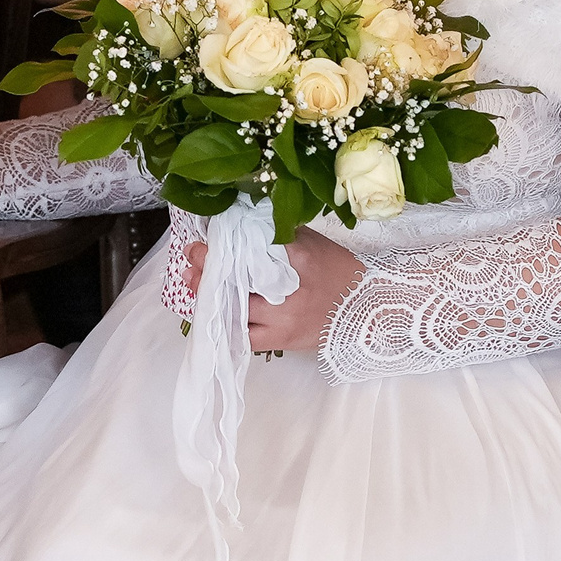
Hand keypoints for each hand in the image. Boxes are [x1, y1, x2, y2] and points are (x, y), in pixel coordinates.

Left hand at [183, 227, 365, 354]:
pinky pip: (243, 337)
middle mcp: (286, 289)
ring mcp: (282, 318)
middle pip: (235, 277)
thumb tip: (243, 221)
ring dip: (209, 296)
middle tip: (192, 256)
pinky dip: (226, 325)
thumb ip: (279, 233)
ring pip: (233, 309)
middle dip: (208, 267)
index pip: (250, 246)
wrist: (368, 311)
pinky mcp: (281, 340)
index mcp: (296, 257)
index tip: (206, 235)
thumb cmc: (340, 271)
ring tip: (193, 282)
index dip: (223, 242)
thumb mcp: (312, 242)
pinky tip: (213, 313)